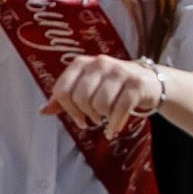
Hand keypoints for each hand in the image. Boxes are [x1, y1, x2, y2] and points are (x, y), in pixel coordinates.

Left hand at [40, 53, 161, 138]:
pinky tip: (114, 129)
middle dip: (86, 114)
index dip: (67, 110)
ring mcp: (119, 71)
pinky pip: (119, 110)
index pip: (62, 90)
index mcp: (82, 63)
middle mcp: (99, 63)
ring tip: (107, 117)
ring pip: (100, 104)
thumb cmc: (112, 87)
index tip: (78, 118)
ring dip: (103, 117)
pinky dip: (115, 125)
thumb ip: (64, 98)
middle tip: (94, 119)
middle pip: (81, 98)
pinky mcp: (136, 84)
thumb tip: (43, 111)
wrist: (149, 81)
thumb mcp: (86, 87)